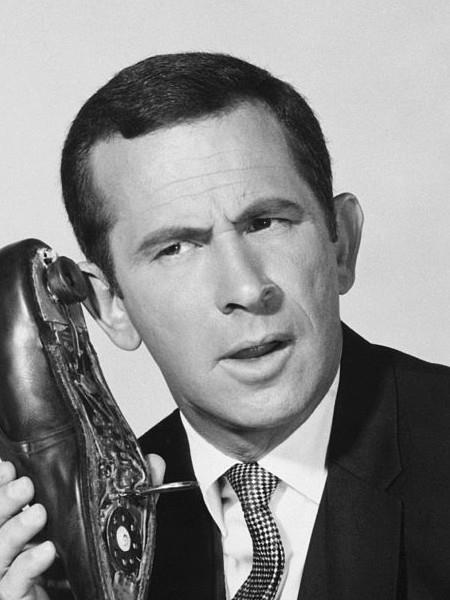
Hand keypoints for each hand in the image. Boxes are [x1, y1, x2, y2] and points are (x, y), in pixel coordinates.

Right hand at [0, 453, 164, 599]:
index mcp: (34, 530)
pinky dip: (26, 564)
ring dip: (13, 529)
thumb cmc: (96, 574)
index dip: (3, 484)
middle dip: (3, 500)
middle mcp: (20, 551)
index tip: (9, 466)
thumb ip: (131, 495)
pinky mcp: (20, 599)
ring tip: (37, 514)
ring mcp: (15, 578)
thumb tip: (154, 463)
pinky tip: (44, 552)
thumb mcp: (115, 525)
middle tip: (24, 485)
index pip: (8, 505)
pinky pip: (12, 584)